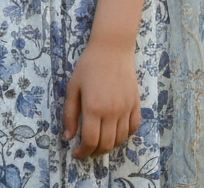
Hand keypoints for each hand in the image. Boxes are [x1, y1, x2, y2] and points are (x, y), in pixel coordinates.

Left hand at [62, 41, 140, 159]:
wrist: (111, 48)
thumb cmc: (89, 66)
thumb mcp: (73, 87)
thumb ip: (69, 114)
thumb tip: (68, 137)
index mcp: (93, 108)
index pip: (90, 142)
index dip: (82, 153)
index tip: (76, 154)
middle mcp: (112, 112)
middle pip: (106, 145)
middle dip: (94, 152)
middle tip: (86, 149)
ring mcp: (126, 108)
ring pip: (120, 139)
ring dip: (109, 146)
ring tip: (99, 141)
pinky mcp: (135, 103)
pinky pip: (133, 128)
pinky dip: (125, 136)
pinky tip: (115, 132)